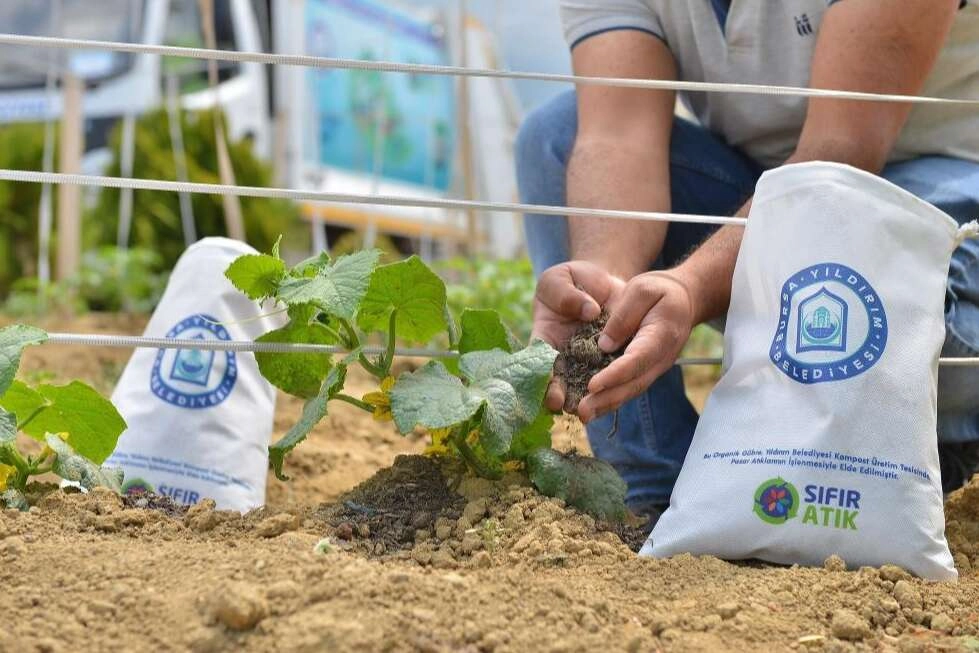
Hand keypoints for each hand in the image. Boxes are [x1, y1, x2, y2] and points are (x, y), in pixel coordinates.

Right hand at [532, 261, 624, 411]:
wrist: (601, 282)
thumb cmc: (572, 279)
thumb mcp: (559, 277)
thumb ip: (566, 293)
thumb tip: (589, 312)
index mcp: (544, 339)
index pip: (540, 364)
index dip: (545, 382)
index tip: (553, 396)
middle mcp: (564, 356)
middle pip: (562, 382)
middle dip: (565, 398)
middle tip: (572, 409)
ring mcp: (588, 359)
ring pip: (587, 384)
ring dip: (590, 398)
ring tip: (593, 411)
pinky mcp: (611, 358)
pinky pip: (613, 373)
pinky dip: (615, 385)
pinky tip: (618, 394)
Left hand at [577, 270, 696, 422]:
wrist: (685, 299)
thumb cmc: (661, 290)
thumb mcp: (641, 289)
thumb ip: (624, 315)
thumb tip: (604, 345)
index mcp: (661, 335)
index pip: (637, 359)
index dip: (615, 374)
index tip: (592, 385)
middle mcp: (661, 358)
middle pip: (634, 383)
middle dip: (607, 398)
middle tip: (581, 411)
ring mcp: (655, 367)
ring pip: (632, 390)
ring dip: (607, 405)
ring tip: (583, 416)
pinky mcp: (647, 370)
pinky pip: (630, 388)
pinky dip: (612, 400)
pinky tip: (593, 408)